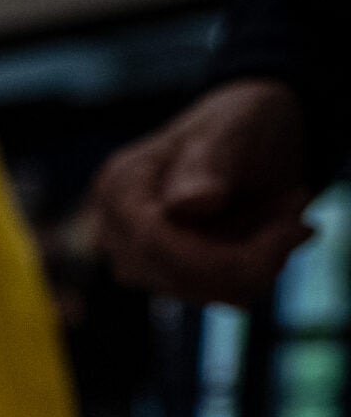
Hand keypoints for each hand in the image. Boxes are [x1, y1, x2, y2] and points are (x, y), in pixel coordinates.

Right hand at [90, 80, 313, 305]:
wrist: (254, 139)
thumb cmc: (242, 122)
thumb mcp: (238, 123)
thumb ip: (211, 159)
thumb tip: (185, 207)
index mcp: (120, 186)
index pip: (153, 245)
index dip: (219, 256)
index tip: (292, 230)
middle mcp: (115, 230)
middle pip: (175, 277)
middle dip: (250, 257)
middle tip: (301, 217)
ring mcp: (137, 259)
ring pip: (201, 291)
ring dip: (259, 261)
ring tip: (289, 214)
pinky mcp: (167, 278)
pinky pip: (216, 294)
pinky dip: (256, 270)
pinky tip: (275, 234)